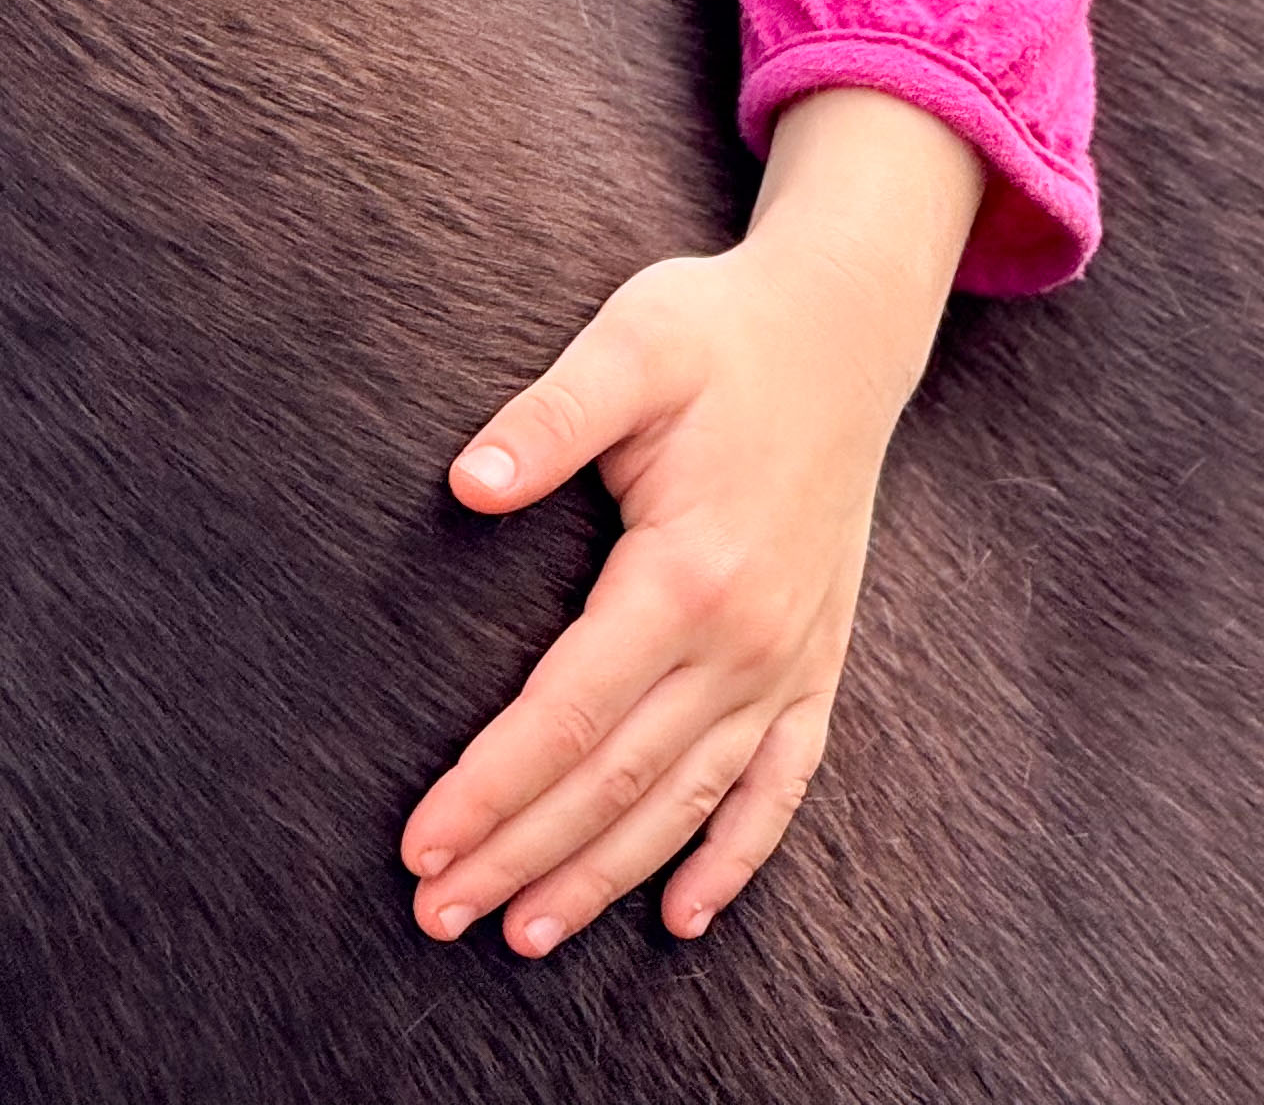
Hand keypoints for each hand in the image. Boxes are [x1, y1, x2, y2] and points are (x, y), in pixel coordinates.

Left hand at [400, 87, 984, 956]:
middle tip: (437, 915)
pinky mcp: (818, 663)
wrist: (842, 329)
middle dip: (522, 855)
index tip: (421, 844)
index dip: (490, 787)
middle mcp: (747, 641)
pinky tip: (686, 914)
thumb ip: (547, 417)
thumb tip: (465, 483)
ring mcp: (790, 661)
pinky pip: (780, 786)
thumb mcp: (630, 345)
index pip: (566, 713)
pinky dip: (734, 856)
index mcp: (689, 572)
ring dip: (604, 875)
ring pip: (686, 802)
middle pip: (616, 780)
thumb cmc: (717, 330)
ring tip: (524, 934)